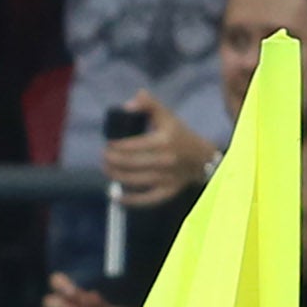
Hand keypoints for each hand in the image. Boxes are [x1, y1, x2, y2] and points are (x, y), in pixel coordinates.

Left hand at [101, 91, 210, 205]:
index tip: (108, 144)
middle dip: (112, 160)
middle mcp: (166, 160)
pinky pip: (148, 199)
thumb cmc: (180, 135)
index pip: (133, 145)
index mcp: (164, 140)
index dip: (115, 146)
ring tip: (107, 169)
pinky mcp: (169, 191)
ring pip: (136, 180)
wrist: (203, 158)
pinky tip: (116, 198)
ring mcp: (167, 178)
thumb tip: (127, 105)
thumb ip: (148, 104)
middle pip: (131, 163)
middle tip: (104, 157)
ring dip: (116, 176)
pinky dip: (131, 201)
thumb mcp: (166, 116)